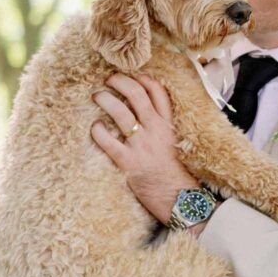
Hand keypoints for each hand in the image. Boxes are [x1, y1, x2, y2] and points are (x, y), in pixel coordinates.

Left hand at [91, 73, 198, 223]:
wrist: (182, 201)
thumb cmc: (179, 175)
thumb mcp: (178, 144)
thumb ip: (165, 128)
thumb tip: (149, 116)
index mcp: (170, 125)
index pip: (157, 91)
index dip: (141, 78)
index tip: (131, 75)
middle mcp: (157, 130)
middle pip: (136, 94)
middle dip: (119, 81)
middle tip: (108, 80)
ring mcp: (142, 145)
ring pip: (120, 112)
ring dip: (105, 99)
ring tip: (97, 96)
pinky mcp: (130, 163)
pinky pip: (107, 141)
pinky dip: (97, 130)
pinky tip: (94, 127)